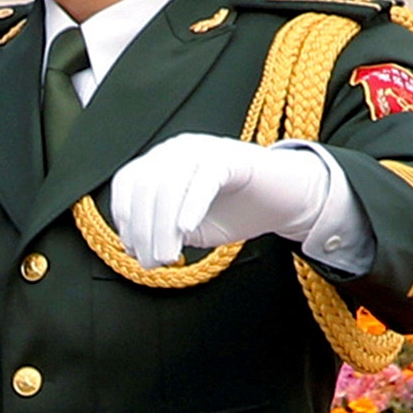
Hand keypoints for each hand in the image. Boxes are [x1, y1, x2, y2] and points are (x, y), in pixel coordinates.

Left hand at [110, 134, 330, 268]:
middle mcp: (177, 150)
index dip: (124, 217)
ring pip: (169, 185)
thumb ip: (164, 230)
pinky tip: (186, 229)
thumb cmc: (237, 211)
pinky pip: (204, 179)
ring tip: (168, 256)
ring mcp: (203, 150)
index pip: (128, 183)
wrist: (288, 199)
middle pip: (145, 187)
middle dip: (143, 230)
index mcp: (162, 162)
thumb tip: (138, 246)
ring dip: (163, 226)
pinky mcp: (231, 157)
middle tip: (151, 263)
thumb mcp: (191, 226)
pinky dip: (191, 205)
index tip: (131, 248)